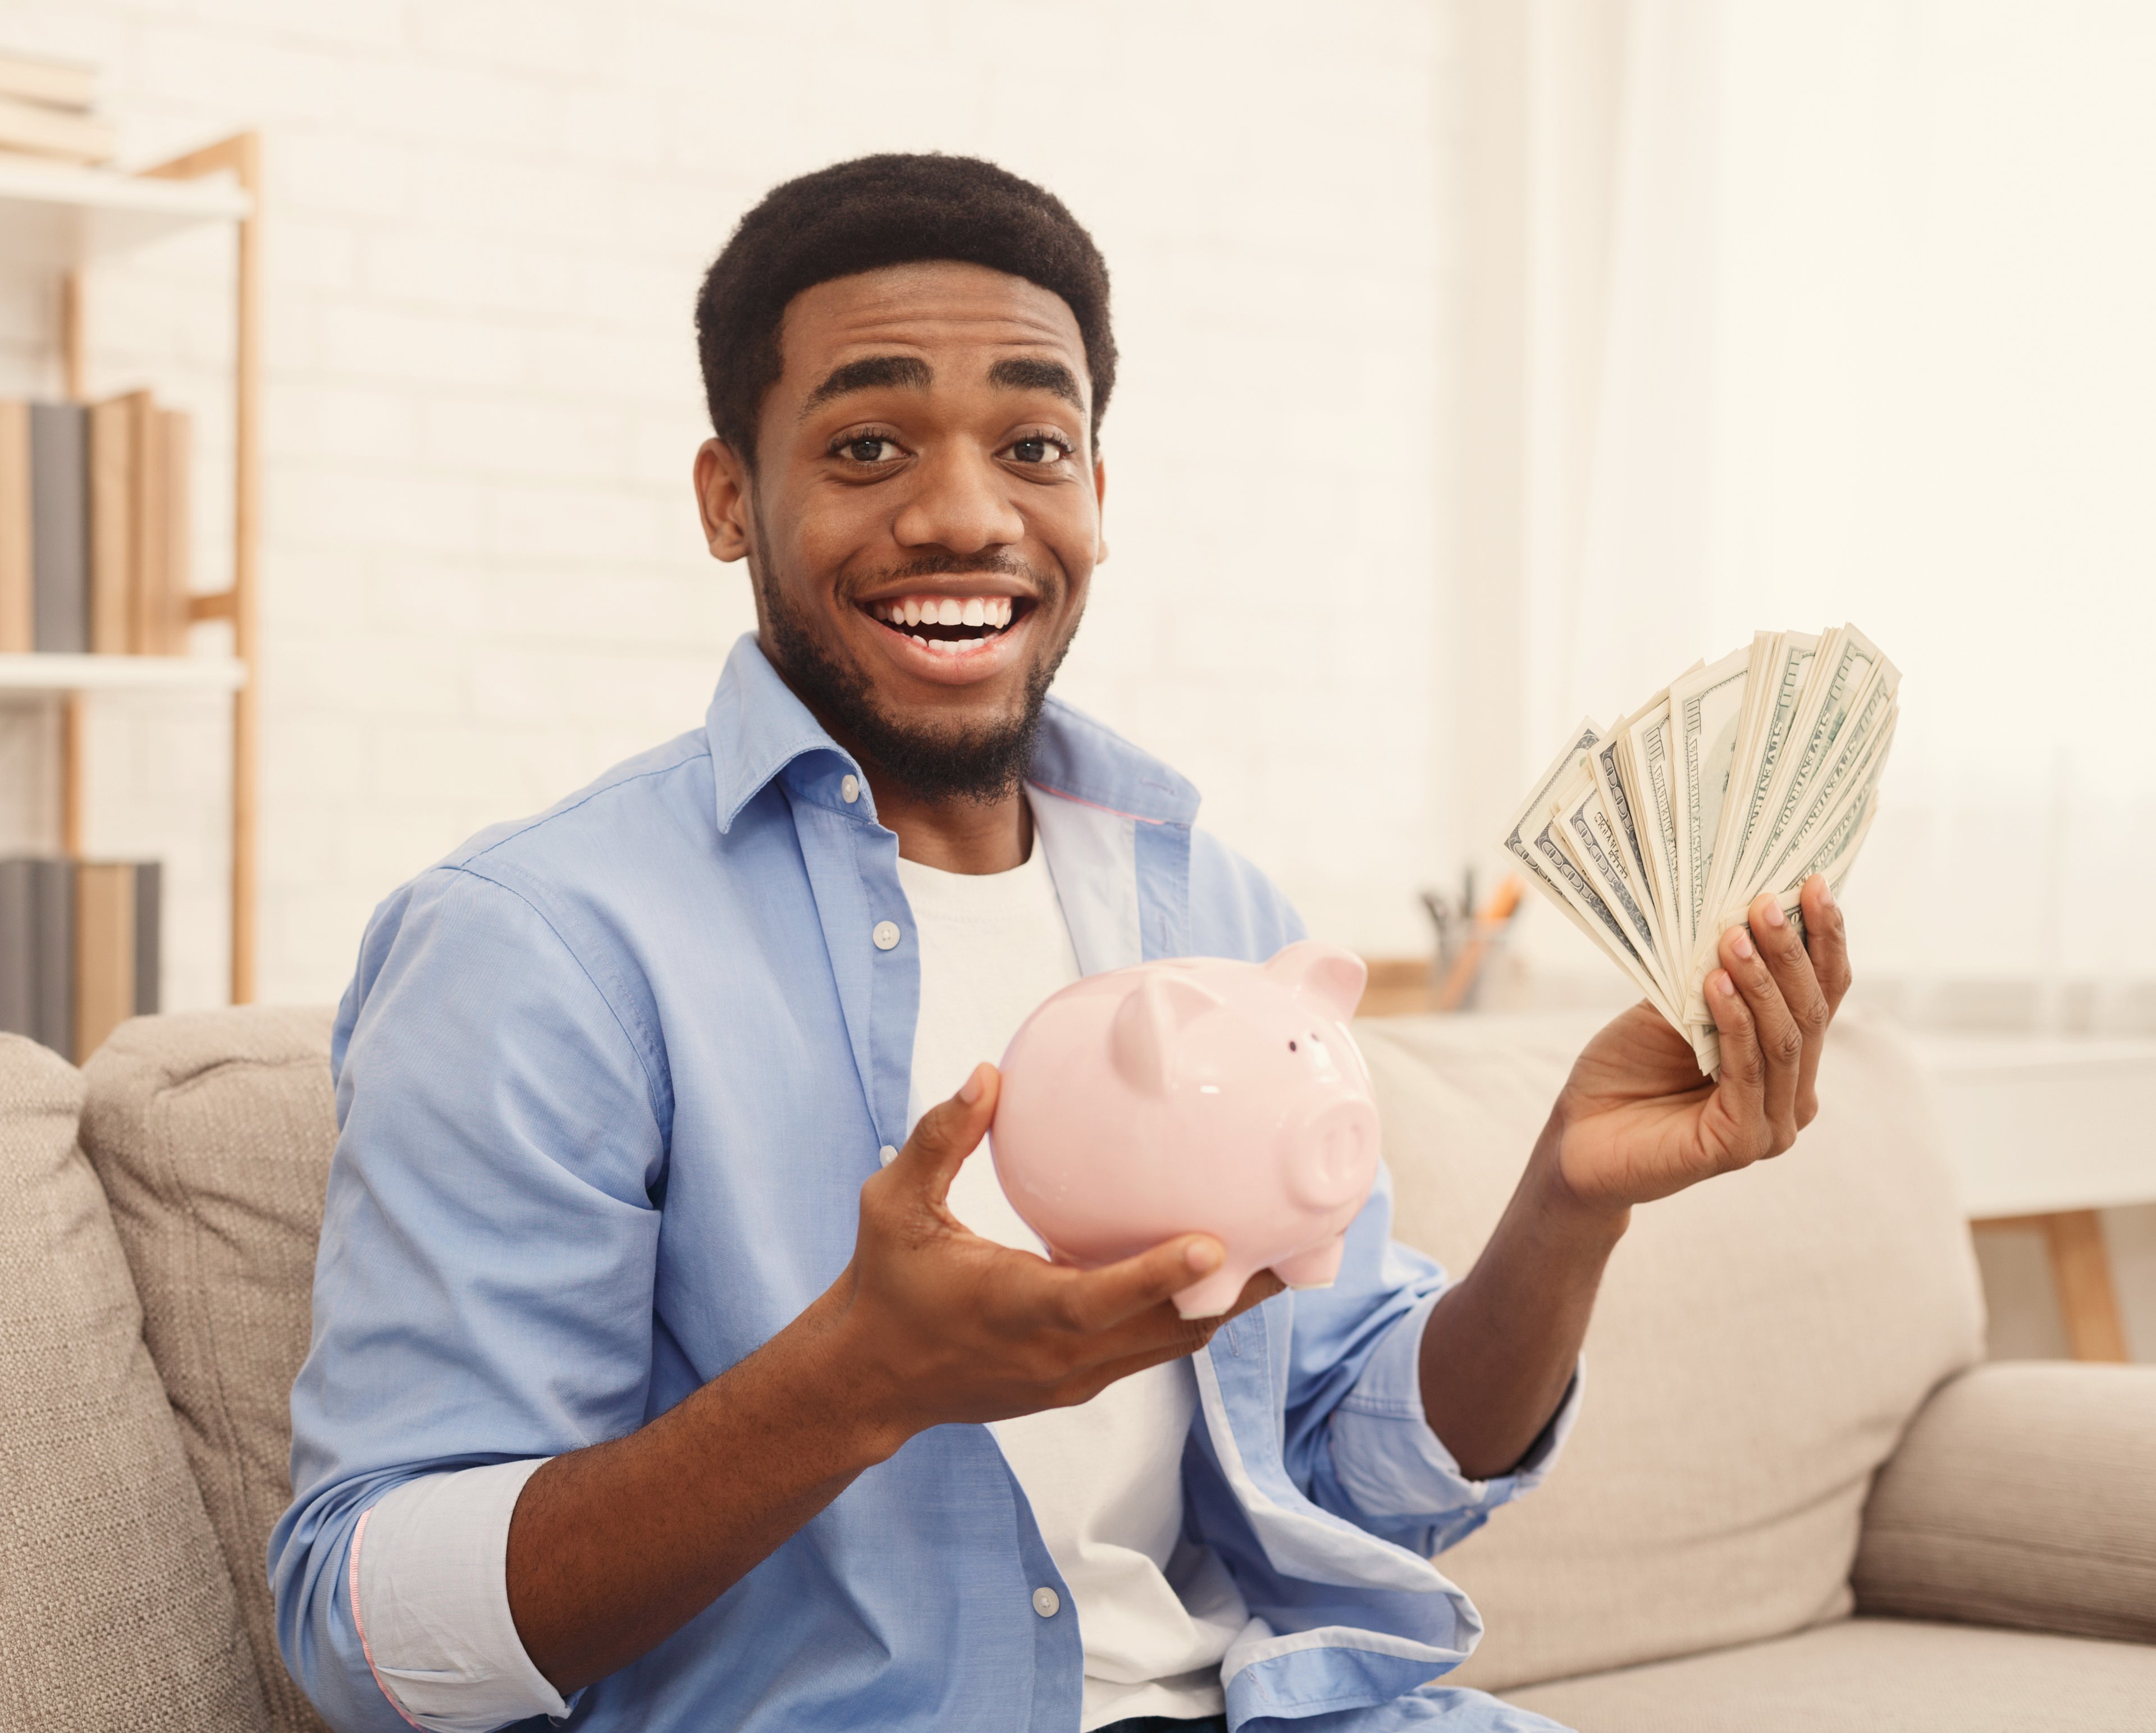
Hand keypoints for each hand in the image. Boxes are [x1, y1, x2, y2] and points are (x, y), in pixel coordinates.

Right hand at [827, 1062, 1281, 1449]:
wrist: (868, 1380)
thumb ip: (941, 1141)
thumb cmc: (883, 1285)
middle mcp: (1053, 1354)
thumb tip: (990, 1076)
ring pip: (1168, 1345)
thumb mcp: (894, 1206)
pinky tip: (1215, 1279)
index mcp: (1013, 1307)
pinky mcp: (1074, 1387)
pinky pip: (1148, 1351)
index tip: (1213, 1241)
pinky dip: (1187, 1317)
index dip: (1157, 1274)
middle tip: (1294, 1243)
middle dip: (1234, 1292)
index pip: (1097, 1300)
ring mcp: (1069, 1379)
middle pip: (1166, 1330)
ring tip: (1281, 1258)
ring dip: (1223, 1307)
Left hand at [1548, 875, 1852, 1215]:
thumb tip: (1739, 914)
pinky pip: (1746, 1071)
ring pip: (1783, 1039)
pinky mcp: (1740, 1144)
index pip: (1822, 992)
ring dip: (1761, 980)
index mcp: (1786, 1058)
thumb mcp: (1671, 1010)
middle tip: (1766, 901)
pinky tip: (1715, 985)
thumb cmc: (1626, 1071)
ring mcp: (1772, 1124)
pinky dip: (1734, 1023)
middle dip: (1791, 952)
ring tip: (1734, 935)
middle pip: (1810, 1011)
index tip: (1813, 883)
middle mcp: (1792, 1094)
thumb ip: (1712, 977)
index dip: (1825, 939)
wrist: (1578, 1137)